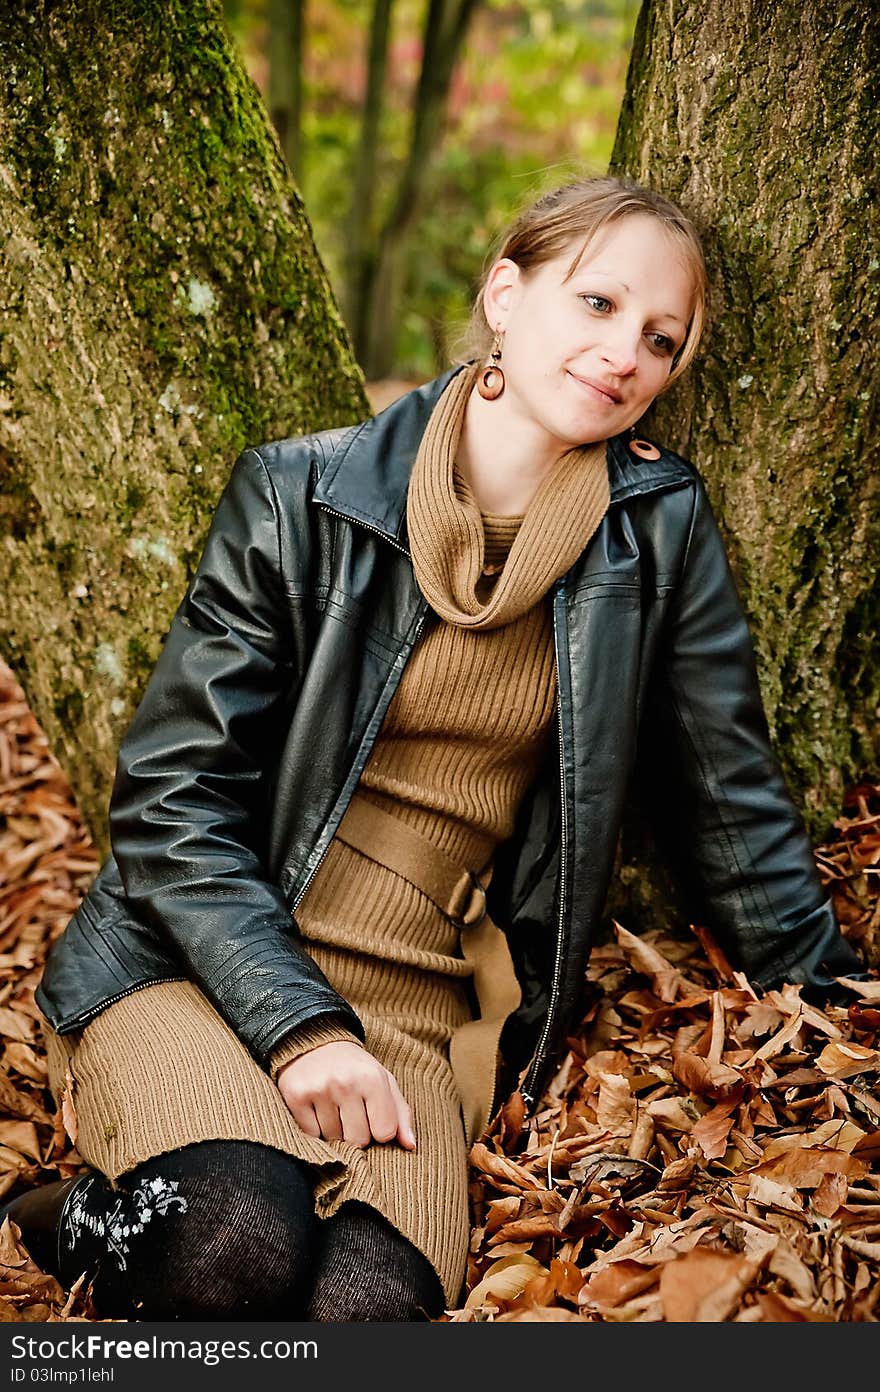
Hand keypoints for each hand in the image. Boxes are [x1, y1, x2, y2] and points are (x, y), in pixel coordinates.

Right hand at [276, 1041, 416, 1150]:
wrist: (315, 1041)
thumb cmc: (355, 1068)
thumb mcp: (383, 1082)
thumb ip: (400, 1114)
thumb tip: (411, 1146)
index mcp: (372, 1078)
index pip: (384, 1133)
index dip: (379, 1130)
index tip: (371, 1116)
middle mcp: (345, 1083)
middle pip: (358, 1140)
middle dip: (356, 1132)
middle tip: (349, 1111)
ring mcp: (319, 1090)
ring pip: (334, 1140)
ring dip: (334, 1130)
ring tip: (332, 1107)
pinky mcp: (296, 1097)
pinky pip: (311, 1135)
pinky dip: (315, 1129)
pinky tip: (316, 1109)